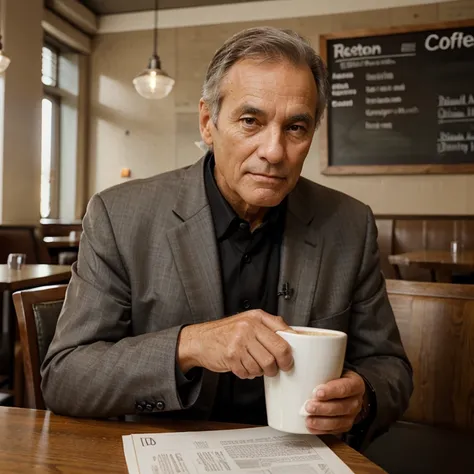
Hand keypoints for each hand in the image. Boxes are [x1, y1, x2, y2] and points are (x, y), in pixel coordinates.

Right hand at [177, 310, 293, 378]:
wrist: (200, 340)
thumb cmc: (226, 332)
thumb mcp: (249, 320)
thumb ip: (269, 325)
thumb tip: (292, 336)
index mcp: (257, 317)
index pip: (284, 333)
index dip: (290, 350)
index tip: (290, 358)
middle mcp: (249, 327)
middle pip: (278, 351)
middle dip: (281, 364)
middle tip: (278, 368)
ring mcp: (239, 341)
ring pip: (265, 365)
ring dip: (262, 371)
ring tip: (255, 365)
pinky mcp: (231, 356)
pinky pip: (250, 372)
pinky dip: (248, 374)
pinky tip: (243, 366)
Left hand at [304, 370, 366, 434]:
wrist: (348, 389)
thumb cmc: (337, 377)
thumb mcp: (335, 368)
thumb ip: (322, 367)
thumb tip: (296, 361)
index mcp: (355, 384)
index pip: (345, 388)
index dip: (331, 391)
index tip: (316, 392)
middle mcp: (356, 401)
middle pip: (342, 407)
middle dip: (323, 408)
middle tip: (308, 406)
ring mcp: (352, 415)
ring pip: (338, 421)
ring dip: (321, 422)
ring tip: (308, 419)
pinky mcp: (345, 425)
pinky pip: (334, 430)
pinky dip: (321, 430)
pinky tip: (311, 426)